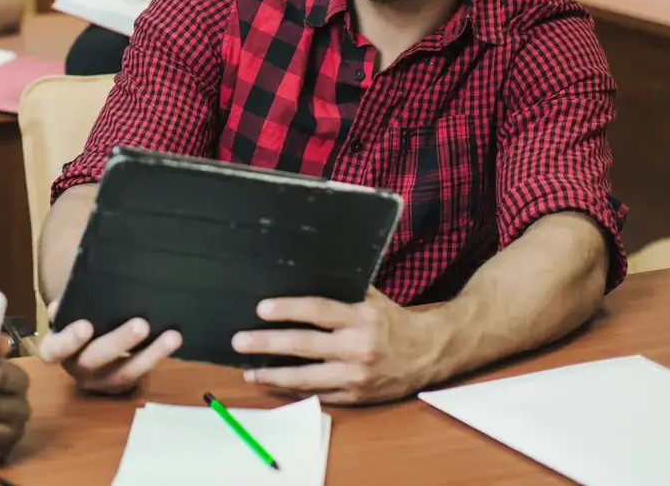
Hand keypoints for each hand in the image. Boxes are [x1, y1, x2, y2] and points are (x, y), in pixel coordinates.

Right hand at [38, 300, 181, 394]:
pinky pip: (142, 372)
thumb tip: (65, 302)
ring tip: (171, 337)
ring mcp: (101, 379)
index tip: (85, 326)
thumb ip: (67, 304)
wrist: (87, 341)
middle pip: (94, 361)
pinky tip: (174, 339)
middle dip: (119, 343)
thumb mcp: (67, 309)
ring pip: (125, 372)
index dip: (67, 341)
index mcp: (56, 349)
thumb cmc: (76, 317)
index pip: (53, 350)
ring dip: (150, 355)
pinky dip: (158, 356)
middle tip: (141, 324)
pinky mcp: (124, 382)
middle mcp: (77, 368)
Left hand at [232, 287, 445, 404]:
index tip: (261, 309)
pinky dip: (297, 391)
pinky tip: (277, 385)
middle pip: (305, 346)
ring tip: (249, 371)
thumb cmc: (394, 321)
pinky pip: (321, 396)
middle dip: (268, 343)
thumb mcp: (372, 298)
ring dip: (274, 376)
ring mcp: (357, 377)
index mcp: (361, 318)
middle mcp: (358, 348)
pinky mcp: (358, 397)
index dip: (288, 310)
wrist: (430, 353)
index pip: (318, 311)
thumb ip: (342, 289)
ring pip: (308, 378)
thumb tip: (303, 272)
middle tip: (239, 341)